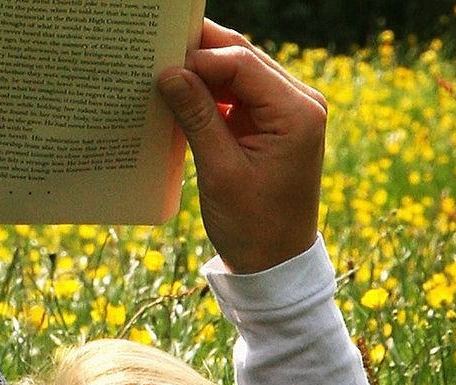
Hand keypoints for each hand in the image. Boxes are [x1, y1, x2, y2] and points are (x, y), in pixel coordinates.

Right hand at [157, 20, 326, 273]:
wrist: (275, 262)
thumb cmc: (253, 225)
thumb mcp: (220, 170)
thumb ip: (197, 116)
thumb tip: (169, 72)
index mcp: (297, 112)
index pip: (242, 63)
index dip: (199, 57)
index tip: (158, 63)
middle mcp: (299, 103)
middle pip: (242, 60)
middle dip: (199, 55)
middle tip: (155, 51)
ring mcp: (287, 112)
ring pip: (238, 74)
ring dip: (201, 74)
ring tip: (160, 73)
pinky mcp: (272, 124)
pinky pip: (237, 96)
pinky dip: (208, 94)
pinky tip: (178, 96)